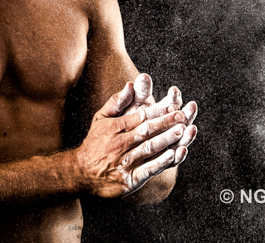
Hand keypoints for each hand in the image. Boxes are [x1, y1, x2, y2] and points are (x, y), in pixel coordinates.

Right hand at [75, 81, 187, 197]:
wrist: (81, 173)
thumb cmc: (95, 142)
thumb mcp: (101, 118)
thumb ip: (116, 101)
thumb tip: (131, 84)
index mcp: (116, 127)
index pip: (140, 117)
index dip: (158, 111)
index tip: (173, 106)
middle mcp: (120, 144)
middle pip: (147, 131)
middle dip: (166, 123)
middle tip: (182, 116)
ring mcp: (125, 162)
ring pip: (149, 148)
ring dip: (166, 140)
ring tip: (182, 131)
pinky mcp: (129, 180)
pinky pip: (147, 170)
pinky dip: (160, 163)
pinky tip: (172, 156)